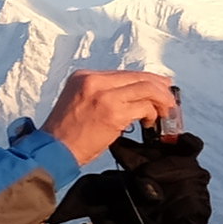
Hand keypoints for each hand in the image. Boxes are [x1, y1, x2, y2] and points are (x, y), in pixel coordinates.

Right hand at [41, 71, 180, 169]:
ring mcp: (104, 95)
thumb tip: (135, 93)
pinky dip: (153, 114)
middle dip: (160, 88)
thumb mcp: (80, 101)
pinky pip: (144, 107)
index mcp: (85, 76)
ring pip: (147, 89)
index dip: (148, 80)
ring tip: (165, 113)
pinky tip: (150, 123)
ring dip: (162, 101)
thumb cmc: (68, 131)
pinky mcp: (113, 112)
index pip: (125, 74)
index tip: (162, 87)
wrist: (52, 150)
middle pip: (139, 77)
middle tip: (170, 101)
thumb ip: (104, 93)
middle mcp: (94, 81)